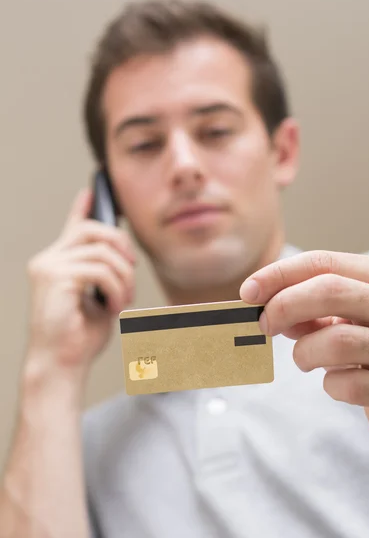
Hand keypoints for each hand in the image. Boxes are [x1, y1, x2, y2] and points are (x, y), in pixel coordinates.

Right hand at [26, 188, 135, 380]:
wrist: (61, 366)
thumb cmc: (79, 337)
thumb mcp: (99, 298)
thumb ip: (105, 273)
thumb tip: (120, 256)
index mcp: (58, 264)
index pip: (72, 227)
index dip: (82, 207)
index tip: (92, 190)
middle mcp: (48, 260)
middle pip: (92, 229)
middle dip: (121, 245)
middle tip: (131, 270)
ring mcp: (48, 267)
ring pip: (102, 252)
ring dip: (123, 277)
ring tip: (123, 300)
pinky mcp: (55, 278)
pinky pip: (100, 270)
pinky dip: (116, 289)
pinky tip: (114, 306)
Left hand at [240, 250, 368, 444]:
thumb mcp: (353, 317)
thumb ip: (315, 310)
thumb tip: (269, 308)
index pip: (323, 263)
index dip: (279, 274)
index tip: (248, 291)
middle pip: (329, 291)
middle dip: (284, 306)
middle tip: (265, 325)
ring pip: (337, 340)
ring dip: (305, 352)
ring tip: (304, 360)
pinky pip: (351, 384)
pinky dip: (332, 385)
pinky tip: (337, 383)